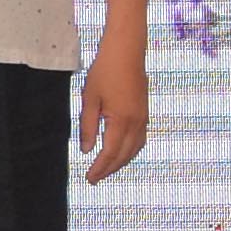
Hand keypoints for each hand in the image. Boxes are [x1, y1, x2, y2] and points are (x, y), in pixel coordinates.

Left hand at [80, 35, 150, 183]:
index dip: (99, 168)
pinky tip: (120, 152)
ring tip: (105, 169)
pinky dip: (129, 151)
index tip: (89, 178)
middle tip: (94, 178)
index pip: (109, 153)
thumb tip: (86, 150)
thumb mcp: (90, 99)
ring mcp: (143, 119)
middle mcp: (136, 123)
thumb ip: (88, 126)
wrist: (126, 52)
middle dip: (109, 169)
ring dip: (120, 162)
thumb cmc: (105, 71)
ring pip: (134, 149)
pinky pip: (139, 140)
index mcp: (121, 121)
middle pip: (123, 155)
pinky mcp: (144, 113)